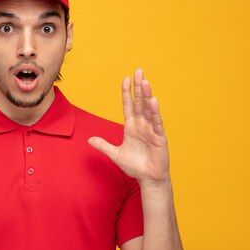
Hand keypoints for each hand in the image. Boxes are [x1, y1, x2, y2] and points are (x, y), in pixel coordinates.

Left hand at [88, 69, 169, 185]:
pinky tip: (153, 101)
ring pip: (148, 109)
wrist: (148, 178)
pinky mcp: (159, 138)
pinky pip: (156, 123)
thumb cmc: (135, 166)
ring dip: (146, 95)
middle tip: (139, 71)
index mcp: (131, 126)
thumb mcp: (115, 154)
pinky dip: (154, 112)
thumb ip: (103, 145)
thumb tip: (89, 140)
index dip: (127, 92)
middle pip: (139, 102)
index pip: (128, 105)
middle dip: (138, 87)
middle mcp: (142, 125)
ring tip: (145, 82)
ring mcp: (151, 130)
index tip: (126, 78)